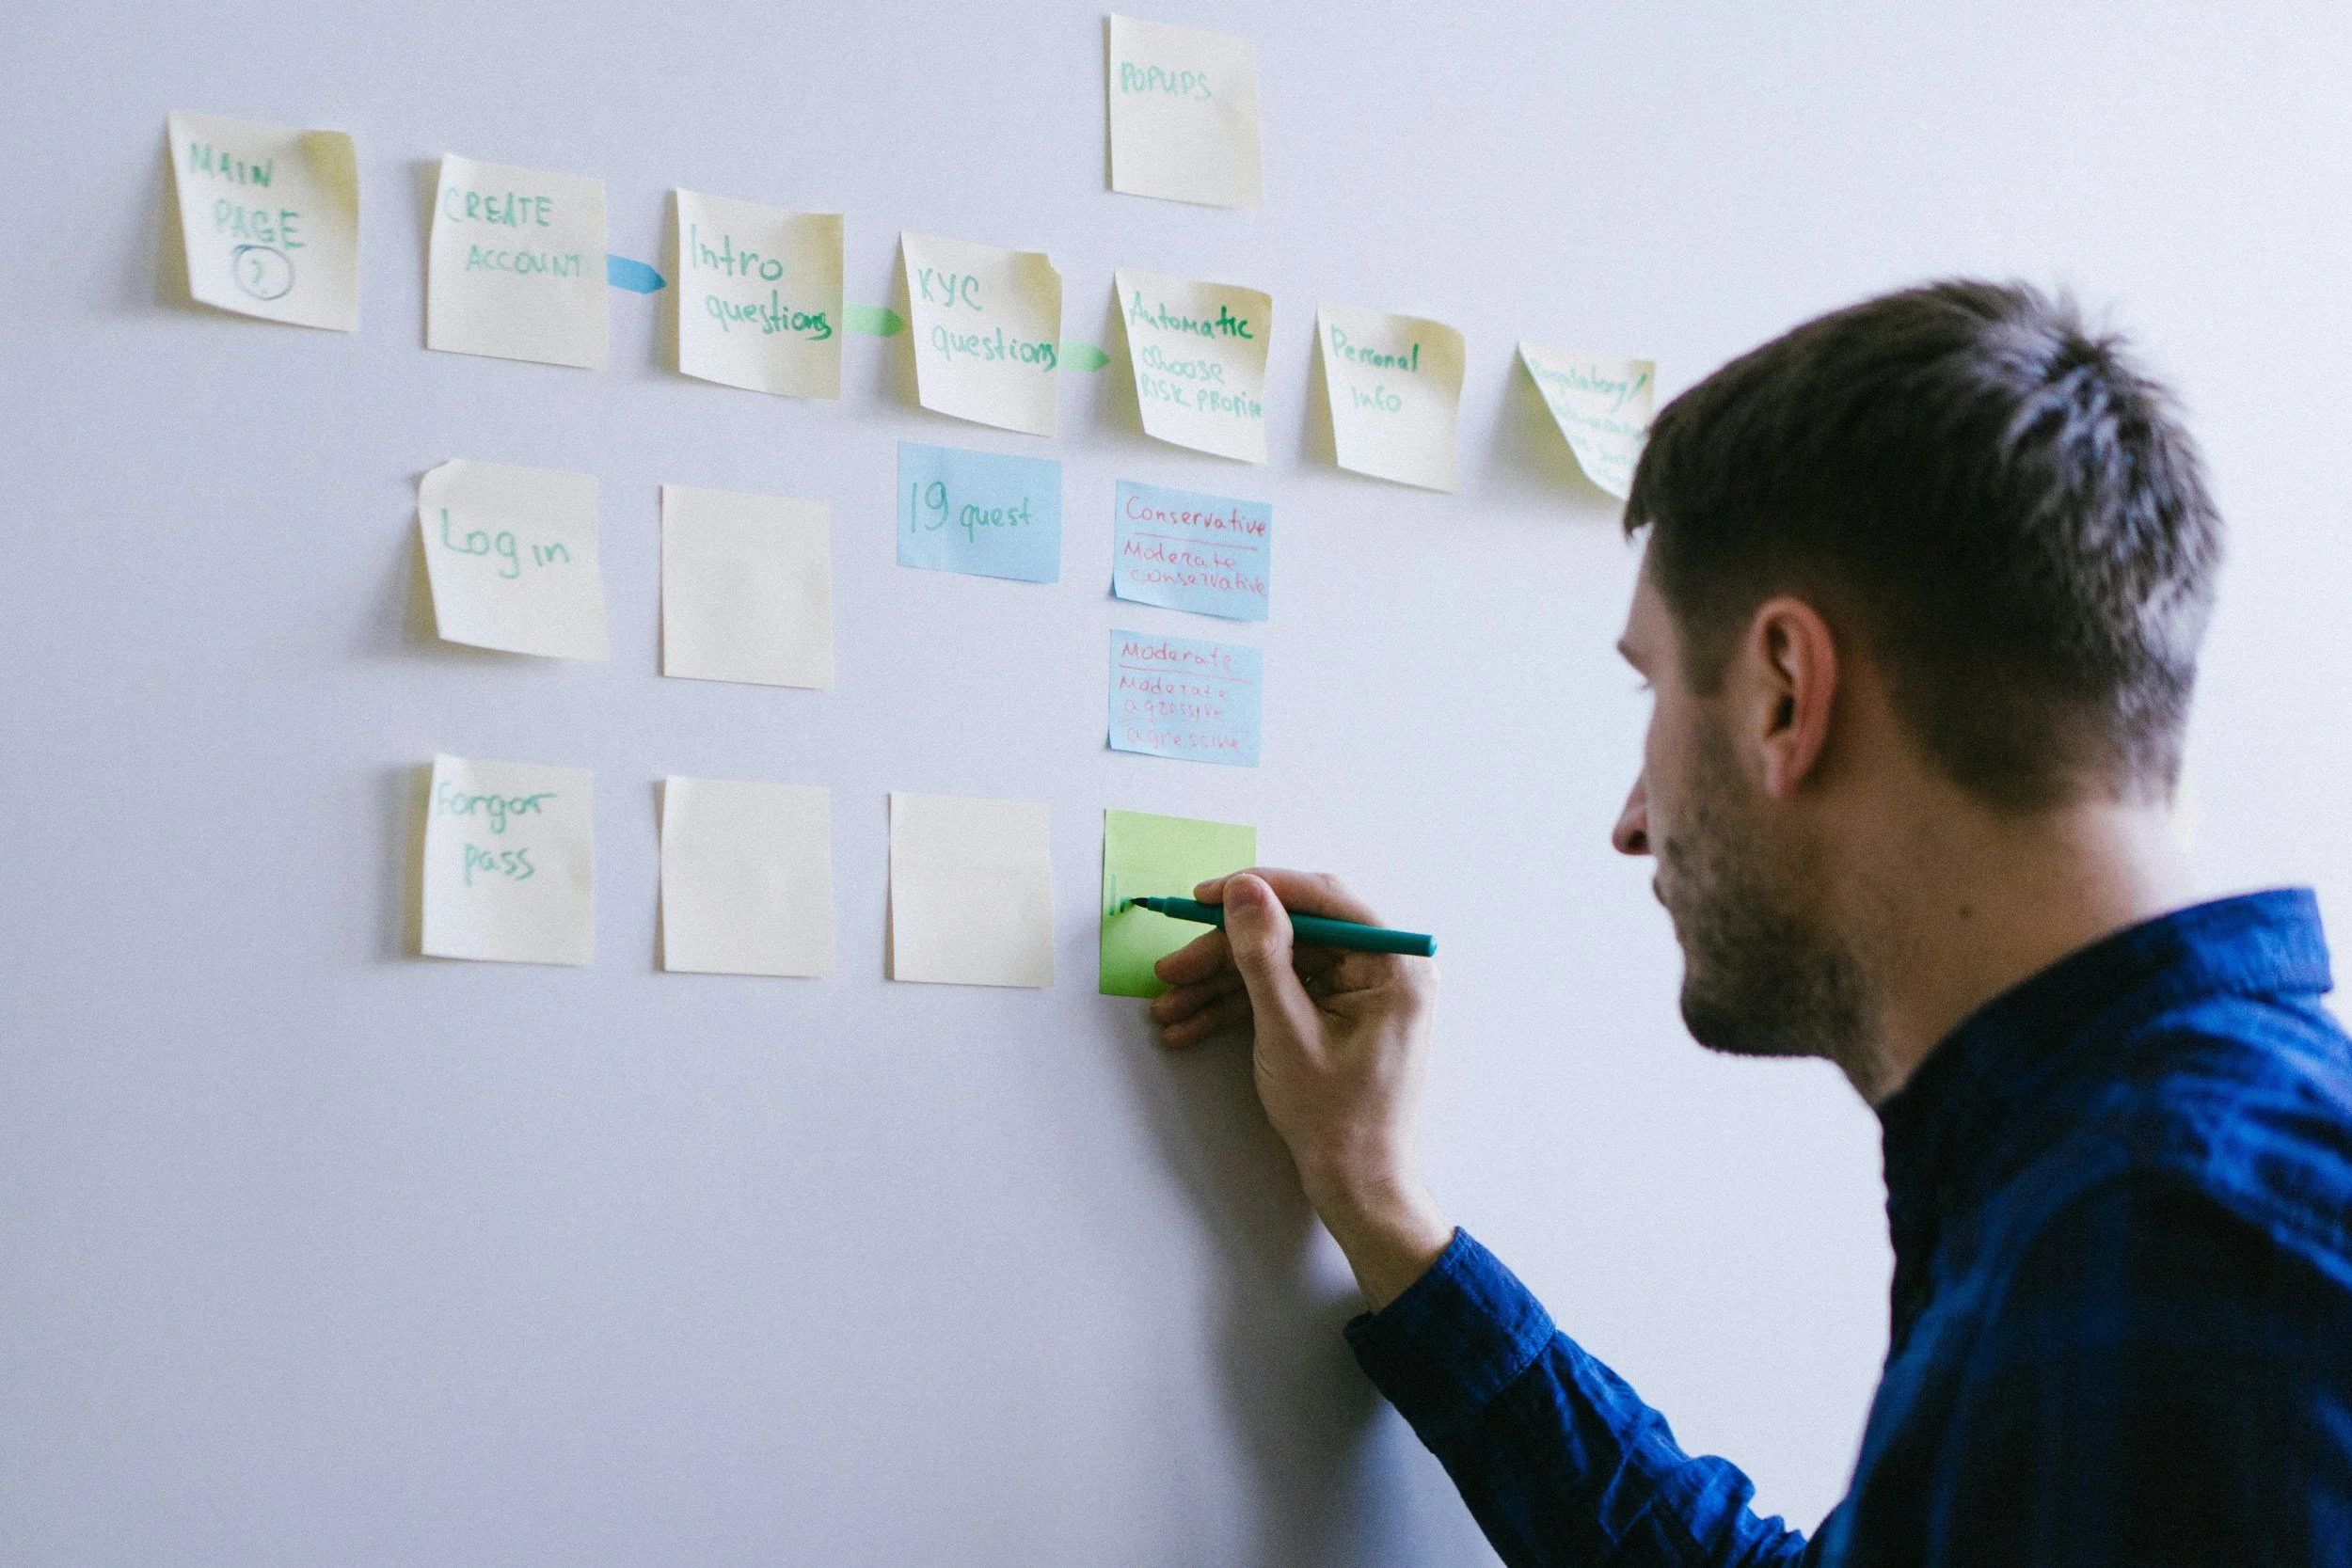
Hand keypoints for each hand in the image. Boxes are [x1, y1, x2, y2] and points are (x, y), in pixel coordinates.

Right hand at [1151, 869, 1453, 1308]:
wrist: (1356, 1189)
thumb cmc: (1337, 1120)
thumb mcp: (1288, 1033)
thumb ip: (1263, 956)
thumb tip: (1244, 890)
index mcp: (1394, 967)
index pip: (1324, 900)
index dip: (1260, 891)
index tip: (1204, 897)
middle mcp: (1382, 971)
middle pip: (1293, 935)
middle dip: (1225, 953)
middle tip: (1171, 967)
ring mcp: (1358, 995)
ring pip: (1278, 967)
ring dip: (1220, 985)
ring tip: (1167, 1006)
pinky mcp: (1336, 1017)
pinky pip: (1282, 996)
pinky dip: (1237, 1010)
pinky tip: (1189, 1026)